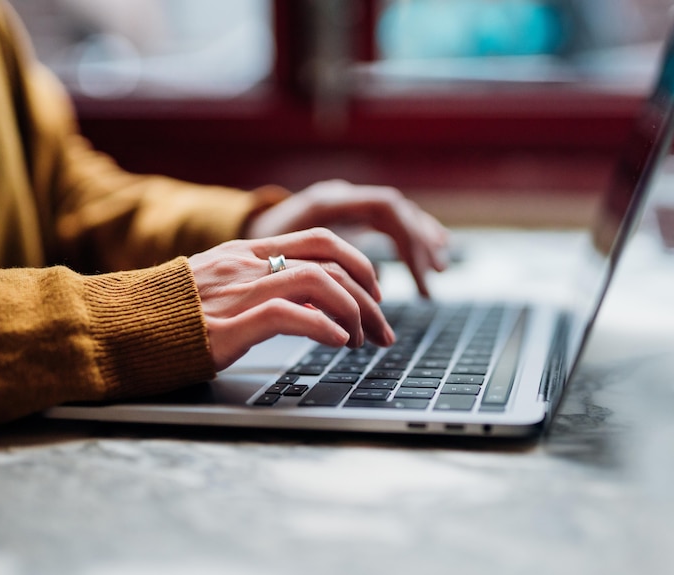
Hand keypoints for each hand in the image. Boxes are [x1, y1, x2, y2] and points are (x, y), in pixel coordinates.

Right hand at [187, 228, 395, 371]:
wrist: (117, 325)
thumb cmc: (168, 313)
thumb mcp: (218, 285)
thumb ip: (260, 284)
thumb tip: (310, 303)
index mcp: (248, 252)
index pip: (321, 241)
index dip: (359, 264)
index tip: (374, 295)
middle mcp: (248, 264)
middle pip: (331, 259)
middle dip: (369, 294)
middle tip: (382, 327)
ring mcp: (238, 291)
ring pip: (319, 283)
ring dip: (353, 313)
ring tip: (361, 341)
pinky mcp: (228, 325)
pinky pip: (290, 315)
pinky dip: (324, 328)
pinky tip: (337, 343)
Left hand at [245, 180, 449, 296]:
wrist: (234, 229)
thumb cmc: (250, 254)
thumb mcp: (277, 265)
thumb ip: (312, 279)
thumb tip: (347, 312)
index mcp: (326, 202)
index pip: (385, 208)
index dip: (407, 243)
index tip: (417, 278)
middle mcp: (340, 196)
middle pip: (396, 211)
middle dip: (418, 247)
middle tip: (432, 281)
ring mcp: (344, 203)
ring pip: (395, 214)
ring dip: (420, 241)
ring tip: (439, 269)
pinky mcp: (345, 216)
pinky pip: (388, 221)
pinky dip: (409, 237)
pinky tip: (429, 251)